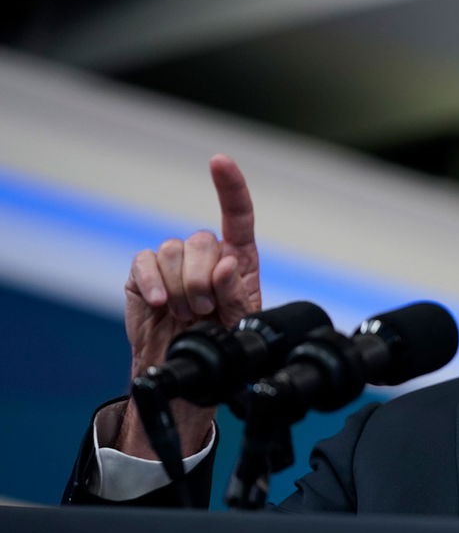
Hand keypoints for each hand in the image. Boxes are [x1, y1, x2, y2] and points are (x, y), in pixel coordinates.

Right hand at [116, 155, 260, 456]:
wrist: (186, 371)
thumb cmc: (221, 344)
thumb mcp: (241, 323)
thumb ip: (237, 295)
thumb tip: (226, 266)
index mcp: (236, 260)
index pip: (238, 216)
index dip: (231, 186)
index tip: (219, 162)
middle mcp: (205, 254)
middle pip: (203, 241)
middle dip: (204, 280)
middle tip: (205, 310)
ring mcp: (172, 262)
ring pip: (174, 251)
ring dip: (182, 288)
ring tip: (187, 314)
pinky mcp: (143, 274)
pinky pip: (145, 262)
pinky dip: (153, 283)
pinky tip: (162, 304)